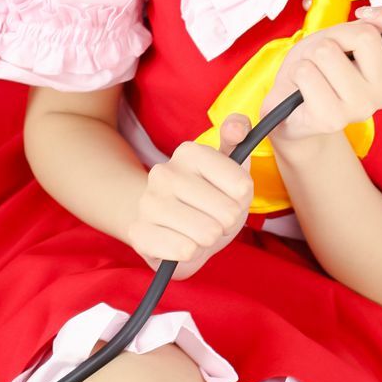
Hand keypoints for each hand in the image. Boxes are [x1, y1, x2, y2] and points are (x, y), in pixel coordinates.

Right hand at [124, 114, 254, 280]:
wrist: (166, 225)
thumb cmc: (208, 197)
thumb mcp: (230, 168)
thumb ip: (239, 139)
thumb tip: (237, 127)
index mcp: (189, 152)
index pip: (242, 186)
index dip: (243, 200)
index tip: (230, 197)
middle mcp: (164, 172)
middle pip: (227, 213)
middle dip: (226, 223)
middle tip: (213, 219)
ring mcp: (148, 202)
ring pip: (206, 234)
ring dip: (210, 240)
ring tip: (199, 232)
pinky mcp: (138, 232)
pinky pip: (183, 250)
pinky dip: (191, 253)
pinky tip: (183, 244)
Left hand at [260, 0, 381, 145]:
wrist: (291, 112)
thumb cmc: (318, 70)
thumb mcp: (342, 38)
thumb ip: (372, 24)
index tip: (365, 15)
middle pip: (367, 37)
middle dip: (334, 37)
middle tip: (325, 56)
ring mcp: (362, 107)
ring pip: (328, 53)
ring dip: (310, 57)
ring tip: (312, 74)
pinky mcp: (334, 119)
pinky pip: (307, 73)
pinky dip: (298, 73)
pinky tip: (302, 89)